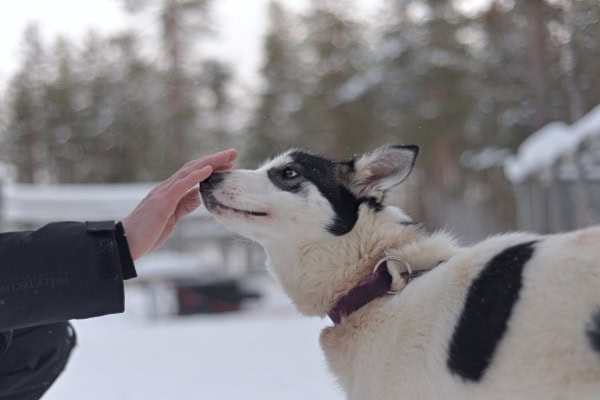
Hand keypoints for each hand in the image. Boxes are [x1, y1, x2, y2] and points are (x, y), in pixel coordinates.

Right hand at [122, 149, 236, 259]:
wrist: (125, 243)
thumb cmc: (147, 232)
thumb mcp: (172, 217)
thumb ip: (184, 204)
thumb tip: (199, 195)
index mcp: (170, 192)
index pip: (193, 174)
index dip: (211, 167)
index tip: (228, 164)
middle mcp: (167, 188)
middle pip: (193, 168)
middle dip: (214, 160)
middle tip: (233, 153)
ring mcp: (163, 193)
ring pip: (189, 171)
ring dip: (210, 163)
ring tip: (227, 157)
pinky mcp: (162, 202)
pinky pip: (181, 185)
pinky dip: (196, 175)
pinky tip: (209, 170)